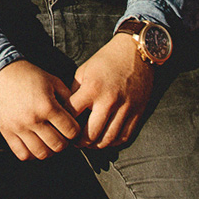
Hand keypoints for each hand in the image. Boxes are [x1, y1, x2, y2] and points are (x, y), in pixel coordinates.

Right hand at [0, 61, 81, 159]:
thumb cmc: (27, 75)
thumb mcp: (52, 80)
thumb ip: (67, 97)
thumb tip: (77, 113)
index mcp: (48, 106)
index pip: (71, 131)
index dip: (75, 130)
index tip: (71, 127)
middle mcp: (34, 119)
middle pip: (58, 145)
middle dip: (64, 142)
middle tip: (61, 135)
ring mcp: (19, 127)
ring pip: (41, 153)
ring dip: (49, 150)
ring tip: (48, 141)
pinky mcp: (7, 132)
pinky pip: (22, 154)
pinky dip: (31, 153)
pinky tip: (34, 144)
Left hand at [69, 34, 154, 148]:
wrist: (136, 52)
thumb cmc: (107, 59)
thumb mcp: (84, 70)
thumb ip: (75, 91)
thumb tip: (66, 110)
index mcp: (92, 88)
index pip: (72, 114)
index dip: (63, 122)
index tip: (61, 125)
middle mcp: (109, 101)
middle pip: (90, 134)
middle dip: (79, 141)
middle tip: (74, 142)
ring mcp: (125, 108)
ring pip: (108, 139)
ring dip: (96, 145)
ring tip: (88, 143)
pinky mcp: (138, 112)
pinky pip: (124, 136)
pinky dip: (113, 142)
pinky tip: (105, 139)